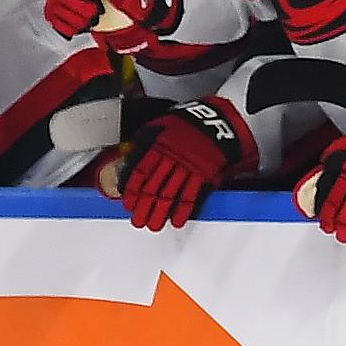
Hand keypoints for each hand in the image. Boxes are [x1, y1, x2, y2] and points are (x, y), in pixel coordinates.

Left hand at [118, 98, 254, 231]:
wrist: (217, 120)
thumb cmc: (189, 123)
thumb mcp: (160, 125)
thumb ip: (146, 141)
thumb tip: (132, 153)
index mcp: (157, 147)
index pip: (139, 174)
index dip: (132, 191)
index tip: (129, 204)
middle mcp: (170, 159)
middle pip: (153, 187)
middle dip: (144, 207)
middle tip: (139, 221)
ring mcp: (187, 168)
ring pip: (169, 194)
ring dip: (160, 212)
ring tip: (154, 224)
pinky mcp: (204, 174)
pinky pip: (191, 195)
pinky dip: (183, 209)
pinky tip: (176, 220)